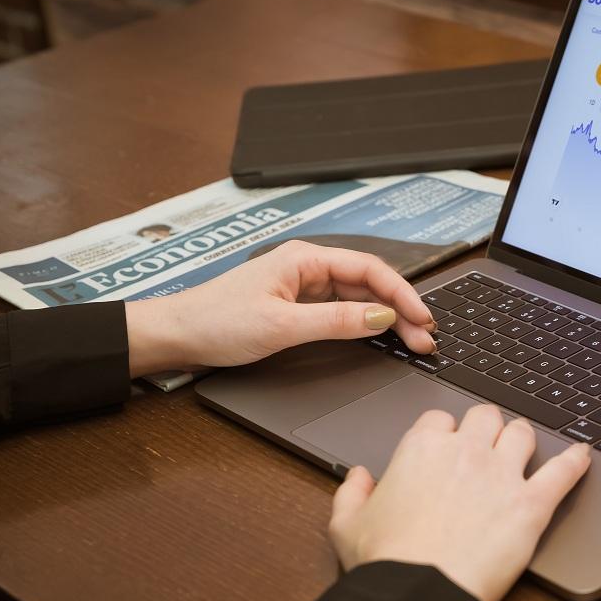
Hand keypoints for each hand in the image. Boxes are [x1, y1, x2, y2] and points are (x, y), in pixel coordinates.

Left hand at [124, 240, 435, 375]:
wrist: (175, 335)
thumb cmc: (216, 321)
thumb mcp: (282, 326)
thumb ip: (336, 321)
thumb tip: (381, 317)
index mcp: (305, 259)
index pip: (370, 270)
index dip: (402, 294)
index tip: (423, 318)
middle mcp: (308, 268)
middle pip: (369, 285)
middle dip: (401, 310)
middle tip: (426, 339)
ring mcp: (304, 287)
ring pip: (359, 298)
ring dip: (386, 319)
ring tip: (412, 341)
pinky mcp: (298, 307)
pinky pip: (342, 311)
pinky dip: (364, 325)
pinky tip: (380, 337)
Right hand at [328, 405, 591, 600]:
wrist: (416, 594)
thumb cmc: (383, 562)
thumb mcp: (346, 524)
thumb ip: (352, 492)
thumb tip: (357, 476)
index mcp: (422, 449)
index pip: (439, 420)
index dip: (444, 434)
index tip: (445, 448)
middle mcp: (465, 452)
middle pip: (485, 416)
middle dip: (485, 428)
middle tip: (486, 446)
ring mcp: (502, 475)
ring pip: (522, 433)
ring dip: (522, 438)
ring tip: (524, 448)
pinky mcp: (531, 505)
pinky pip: (562, 472)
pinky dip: (576, 461)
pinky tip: (584, 455)